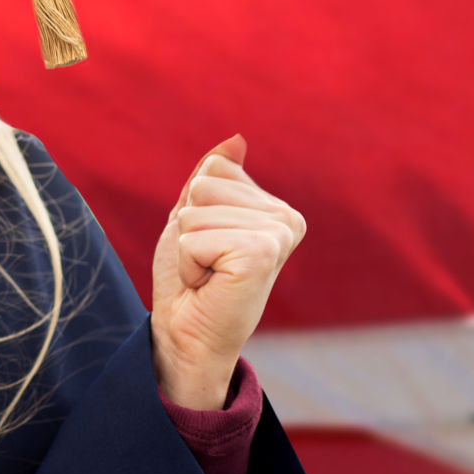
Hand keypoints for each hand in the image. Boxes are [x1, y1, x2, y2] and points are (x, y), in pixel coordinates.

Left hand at [149, 134, 305, 409]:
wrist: (187, 333)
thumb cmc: (190, 281)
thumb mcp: (196, 219)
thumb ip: (214, 180)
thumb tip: (236, 139)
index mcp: (275, 209)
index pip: (215, 169)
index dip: (194, 209)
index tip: (209, 247)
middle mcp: (286, 219)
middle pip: (204, 185)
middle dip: (190, 228)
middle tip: (206, 265)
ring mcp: (278, 235)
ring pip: (195, 209)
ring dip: (189, 247)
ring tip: (208, 276)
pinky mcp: (262, 253)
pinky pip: (194, 237)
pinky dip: (189, 263)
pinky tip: (209, 284)